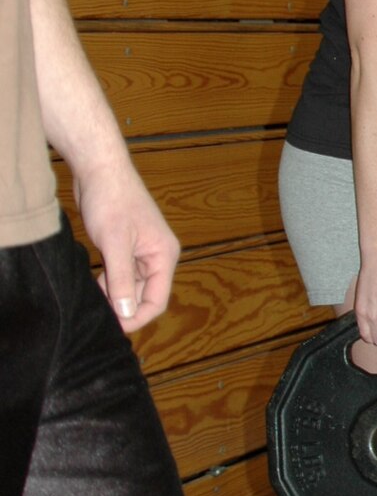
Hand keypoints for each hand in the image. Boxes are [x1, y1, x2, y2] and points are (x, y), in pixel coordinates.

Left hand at [74, 159, 179, 331]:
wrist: (99, 169)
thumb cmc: (111, 200)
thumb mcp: (115, 243)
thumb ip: (122, 279)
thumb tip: (126, 312)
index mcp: (164, 255)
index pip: (157, 299)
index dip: (137, 316)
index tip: (114, 326)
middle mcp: (157, 256)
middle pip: (144, 295)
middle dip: (123, 306)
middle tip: (98, 314)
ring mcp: (141, 251)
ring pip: (130, 285)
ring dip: (114, 294)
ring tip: (93, 299)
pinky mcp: (125, 246)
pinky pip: (120, 273)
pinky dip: (108, 282)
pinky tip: (93, 284)